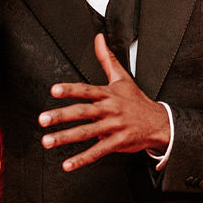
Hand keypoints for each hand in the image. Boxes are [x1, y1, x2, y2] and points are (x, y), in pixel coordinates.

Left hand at [37, 34, 170, 170]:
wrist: (159, 122)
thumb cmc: (136, 100)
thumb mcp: (123, 77)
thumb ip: (107, 58)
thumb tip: (98, 38)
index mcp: (108, 94)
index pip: (87, 90)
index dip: (70, 89)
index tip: (54, 90)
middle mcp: (109, 110)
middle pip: (83, 112)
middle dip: (61, 116)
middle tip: (42, 119)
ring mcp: (113, 127)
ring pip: (86, 133)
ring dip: (65, 138)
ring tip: (47, 141)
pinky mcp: (117, 143)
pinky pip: (97, 152)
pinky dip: (82, 159)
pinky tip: (67, 164)